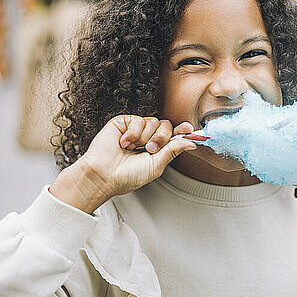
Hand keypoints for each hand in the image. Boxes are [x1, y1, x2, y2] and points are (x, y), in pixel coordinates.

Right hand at [50, 116, 195, 212]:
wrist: (104, 174)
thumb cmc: (127, 176)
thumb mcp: (156, 165)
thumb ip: (173, 150)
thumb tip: (192, 143)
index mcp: (157, 148)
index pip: (174, 135)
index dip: (182, 130)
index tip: (189, 129)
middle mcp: (148, 137)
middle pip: (166, 126)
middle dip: (161, 139)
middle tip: (149, 150)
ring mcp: (136, 129)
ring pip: (154, 122)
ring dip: (145, 138)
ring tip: (133, 149)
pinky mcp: (124, 122)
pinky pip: (139, 120)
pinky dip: (133, 134)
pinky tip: (124, 143)